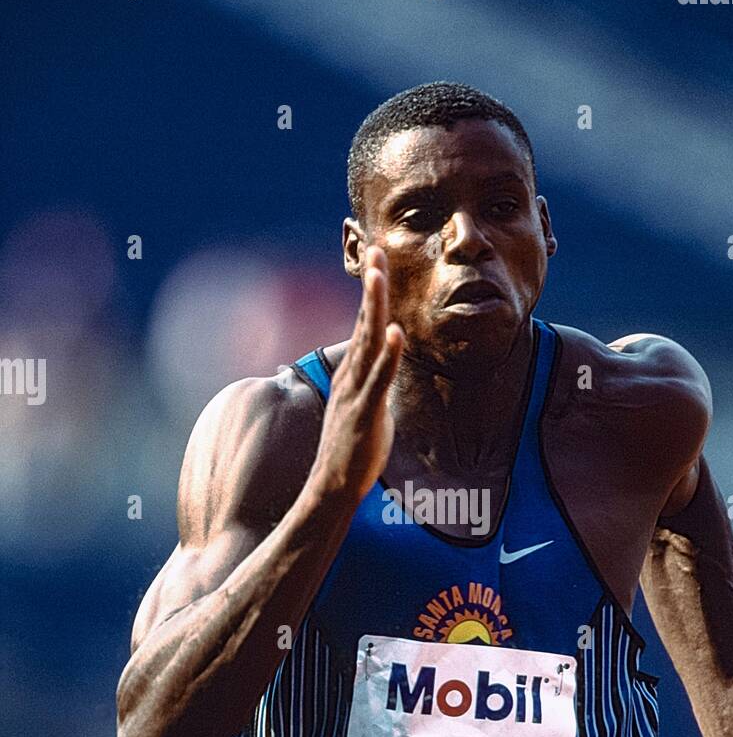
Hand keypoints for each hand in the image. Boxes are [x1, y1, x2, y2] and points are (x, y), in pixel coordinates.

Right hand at [312, 245, 403, 503]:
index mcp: (354, 372)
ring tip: (379, 275)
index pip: (364, 323)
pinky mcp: (365, 412)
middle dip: (371, 284)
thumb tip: (383, 366)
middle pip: (363, 321)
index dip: (372, 291)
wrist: (332, 486)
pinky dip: (388, 355)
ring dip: (374, 307)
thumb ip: (372, 381)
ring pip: (368, 342)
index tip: (378, 259)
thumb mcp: (364, 405)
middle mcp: (352, 375)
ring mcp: (356, 392)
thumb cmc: (351, 449)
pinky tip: (396, 332)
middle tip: (376, 249)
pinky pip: (379, 379)